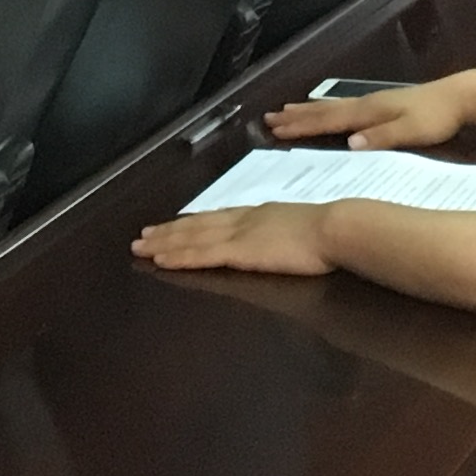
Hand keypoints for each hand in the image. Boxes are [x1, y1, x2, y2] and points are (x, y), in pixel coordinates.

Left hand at [131, 201, 334, 276]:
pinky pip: (201, 255)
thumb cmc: (328, 233)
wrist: (334, 229)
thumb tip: (285, 238)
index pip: (217, 218)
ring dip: (165, 243)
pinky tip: (161, 261)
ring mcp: (238, 234)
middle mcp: (243, 220)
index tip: (172, 225)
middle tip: (142, 236)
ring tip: (141, 247)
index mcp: (259, 214)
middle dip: (169, 231)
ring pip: (192, 238)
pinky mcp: (239, 252)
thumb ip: (287, 232)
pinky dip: (178, 256)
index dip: (192, 222)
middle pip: (197, 225)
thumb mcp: (302, 228)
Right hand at [265, 77, 468, 151]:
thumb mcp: (412, 132)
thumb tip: (349, 144)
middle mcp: (366, 104)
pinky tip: (325, 109)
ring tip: (286, 110)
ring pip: (332, 106)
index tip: (274, 129)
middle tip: (268, 119)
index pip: (329, 120)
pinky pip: (344, 106)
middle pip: (324, 110)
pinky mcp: (382, 104)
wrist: (459, 97)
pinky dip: (326, 108)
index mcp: (370, 113)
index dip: (302, 126)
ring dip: (308, 110)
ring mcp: (373, 102)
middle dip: (296, 117)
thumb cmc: (437, 118)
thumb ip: (382, 138)